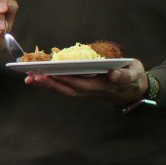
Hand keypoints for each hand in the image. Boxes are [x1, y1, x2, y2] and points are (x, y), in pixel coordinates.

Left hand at [24, 59, 148, 103]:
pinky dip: (52, 82)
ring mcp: (86, 90)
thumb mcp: (134, 75)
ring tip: (29, 77)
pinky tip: (40, 76)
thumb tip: (114, 74)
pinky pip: (65, 86)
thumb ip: (125, 75)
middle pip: (67, 89)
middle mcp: (91, 90)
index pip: (80, 84)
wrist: (136, 89)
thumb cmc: (134, 78)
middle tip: (31, 76)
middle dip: (49, 83)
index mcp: (102, 86)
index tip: (50, 73)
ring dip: (47, 84)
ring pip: (64, 89)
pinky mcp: (83, 87)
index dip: (64, 80)